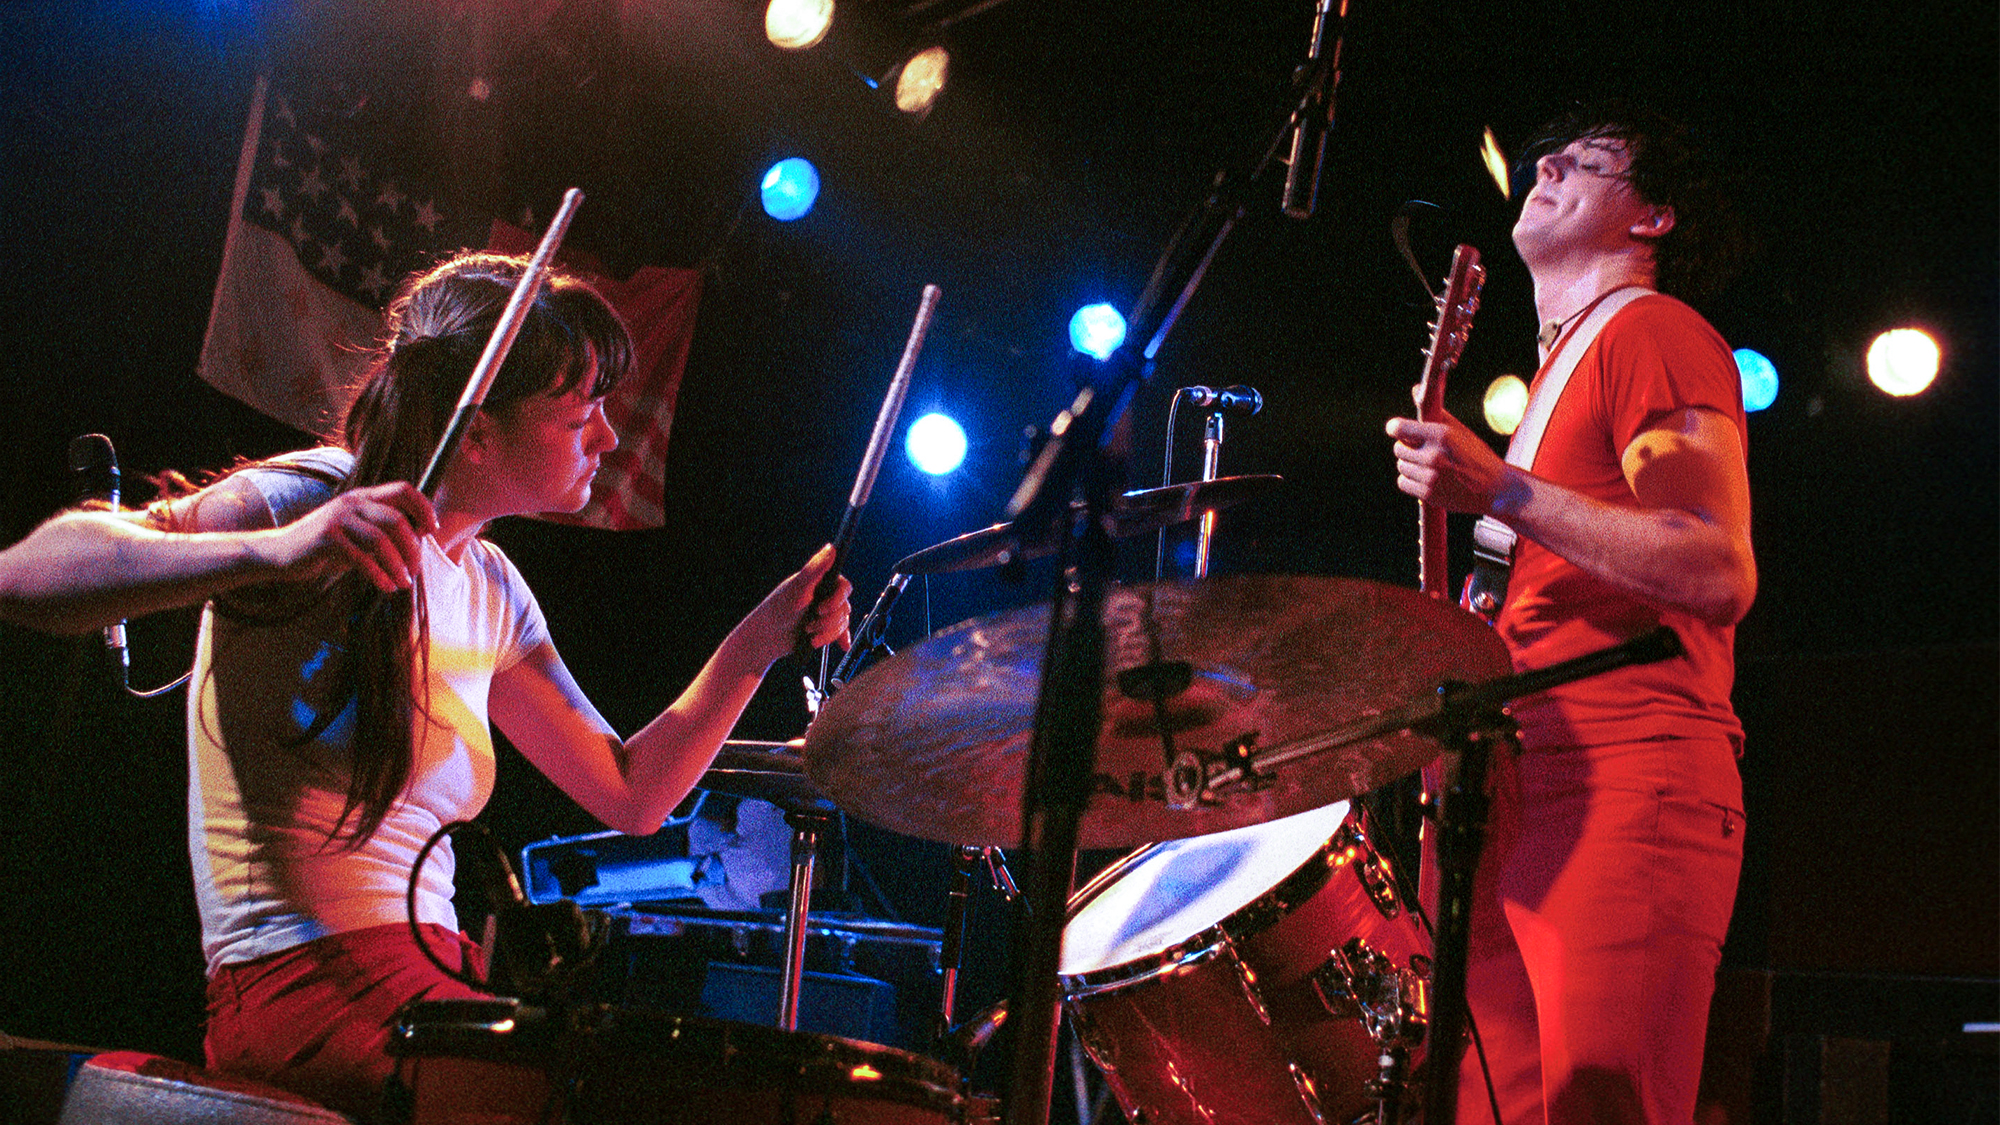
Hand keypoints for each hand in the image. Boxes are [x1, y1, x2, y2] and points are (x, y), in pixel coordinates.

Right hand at [269, 483, 436, 591]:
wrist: (281, 553)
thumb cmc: (327, 547)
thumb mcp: (359, 535)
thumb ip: (385, 533)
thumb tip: (420, 540)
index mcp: (363, 497)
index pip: (402, 489)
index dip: (423, 507)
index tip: (433, 530)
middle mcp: (352, 502)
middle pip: (396, 519)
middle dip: (412, 548)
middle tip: (415, 570)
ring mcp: (338, 518)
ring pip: (381, 539)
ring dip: (398, 565)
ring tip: (403, 583)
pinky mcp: (325, 538)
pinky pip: (361, 557)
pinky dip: (378, 575)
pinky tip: (386, 587)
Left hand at [737, 545, 852, 665]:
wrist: (768, 637)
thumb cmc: (778, 609)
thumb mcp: (797, 588)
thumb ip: (815, 568)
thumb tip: (831, 548)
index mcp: (821, 582)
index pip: (844, 587)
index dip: (837, 599)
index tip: (822, 608)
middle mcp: (826, 595)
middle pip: (845, 608)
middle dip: (828, 620)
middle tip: (810, 623)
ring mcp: (826, 613)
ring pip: (842, 623)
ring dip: (826, 632)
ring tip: (808, 633)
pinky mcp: (826, 628)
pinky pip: (841, 633)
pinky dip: (839, 639)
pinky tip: (841, 645)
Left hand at [1385, 410, 1517, 516]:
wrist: (1496, 489)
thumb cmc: (1478, 457)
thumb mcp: (1461, 431)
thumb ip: (1435, 412)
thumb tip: (1415, 389)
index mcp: (1442, 435)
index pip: (1399, 428)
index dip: (1395, 428)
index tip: (1396, 429)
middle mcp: (1434, 456)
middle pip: (1398, 449)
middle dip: (1408, 448)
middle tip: (1424, 451)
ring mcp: (1430, 477)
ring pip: (1401, 466)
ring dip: (1410, 466)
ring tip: (1430, 467)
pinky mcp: (1428, 494)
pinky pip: (1403, 482)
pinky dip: (1411, 481)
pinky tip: (1426, 479)